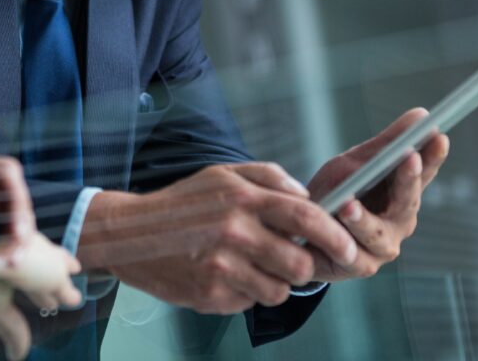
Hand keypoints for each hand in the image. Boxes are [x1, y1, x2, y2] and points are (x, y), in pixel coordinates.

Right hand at [77, 162, 358, 314]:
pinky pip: (251, 302)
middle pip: (299, 262)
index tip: (347, 247)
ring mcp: (223, 267)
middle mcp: (235, 231)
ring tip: (250, 265)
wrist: (131, 234)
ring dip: (274, 282)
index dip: (333, 234)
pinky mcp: (211, 294)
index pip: (303, 215)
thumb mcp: (221, 174)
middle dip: (302, 265)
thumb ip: (267, 176)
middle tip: (288, 258)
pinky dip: (246, 292)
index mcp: (241, 197)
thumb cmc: (181, 203)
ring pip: (280, 290)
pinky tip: (225, 274)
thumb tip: (306, 194)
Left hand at [306, 107, 449, 282]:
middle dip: (408, 180)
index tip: (438, 135)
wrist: (300, 230)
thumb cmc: (334, 192)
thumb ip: (386, 144)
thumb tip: (421, 114)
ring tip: (348, 205)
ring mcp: (382, 247)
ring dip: (364, 220)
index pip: (421, 172)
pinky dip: (341, 241)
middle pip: (407, 201)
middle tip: (409, 157)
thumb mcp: (355, 163)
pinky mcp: (360, 266)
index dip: (432, 155)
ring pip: (378, 234)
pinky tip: (330, 229)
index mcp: (401, 193)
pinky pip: (352, 254)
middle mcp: (398, 222)